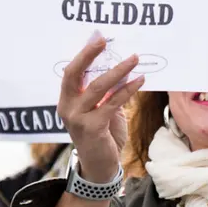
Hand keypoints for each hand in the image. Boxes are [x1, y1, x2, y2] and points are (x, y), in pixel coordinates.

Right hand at [57, 35, 144, 182]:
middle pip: (76, 74)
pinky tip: (140, 81)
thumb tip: (121, 67)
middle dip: (90, 55)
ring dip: (118, 70)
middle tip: (105, 41)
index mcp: (67, 101)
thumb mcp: (102, 111)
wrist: (100, 167)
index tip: (98, 39)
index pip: (71, 72)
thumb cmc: (102, 137)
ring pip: (98, 87)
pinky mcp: (92, 127)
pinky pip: (112, 102)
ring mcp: (77, 118)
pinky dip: (128, 89)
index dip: (83, 54)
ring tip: (134, 59)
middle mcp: (68, 107)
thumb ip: (107, 93)